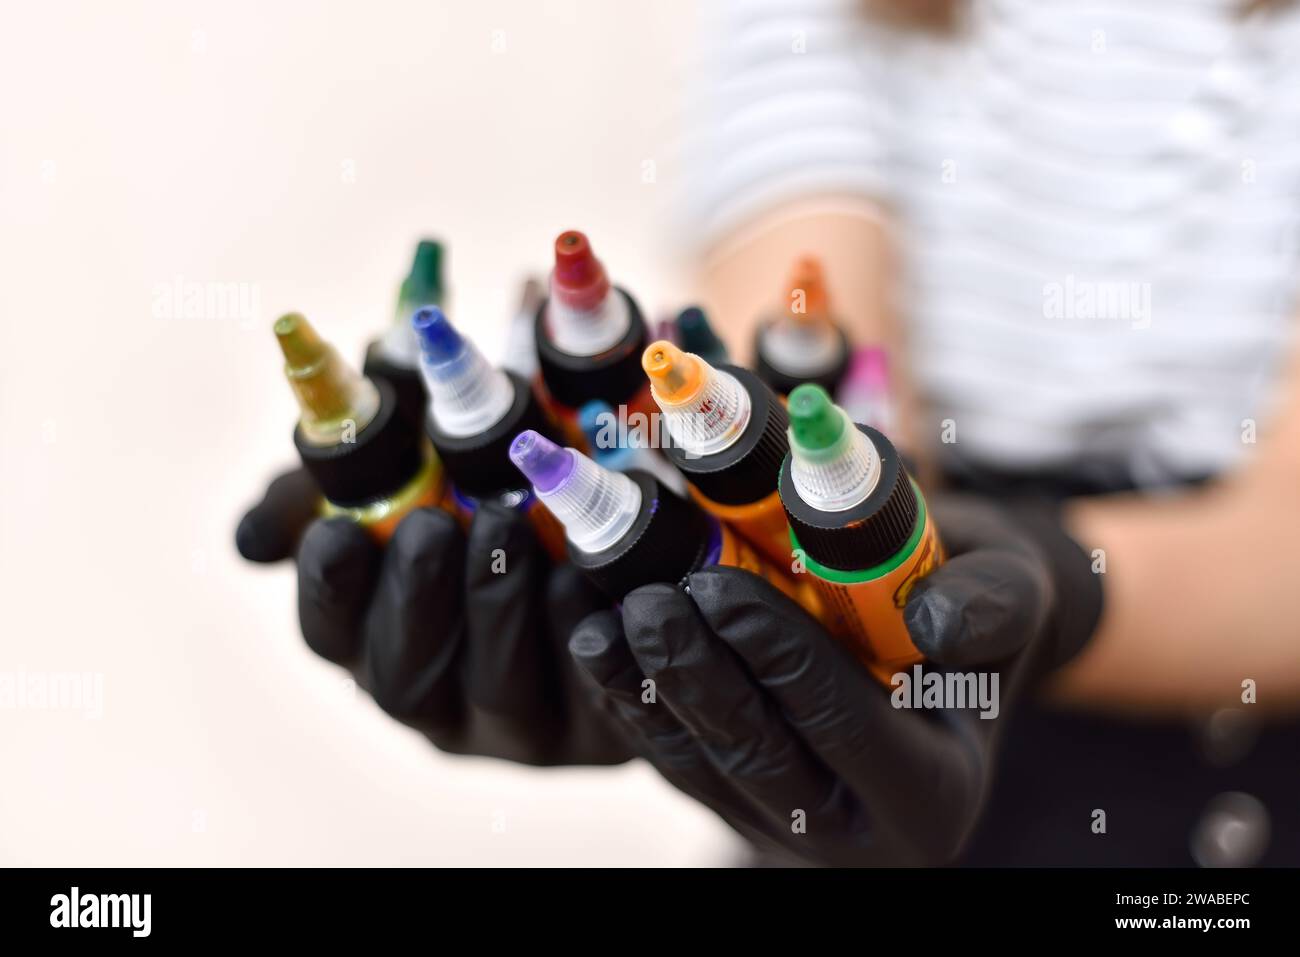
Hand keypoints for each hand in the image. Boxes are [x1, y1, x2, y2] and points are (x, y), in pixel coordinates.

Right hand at [236, 468, 631, 765]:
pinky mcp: (600, 723)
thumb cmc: (487, 496)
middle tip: (430, 524)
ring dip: (496, 607)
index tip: (337, 529)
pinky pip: (589, 691)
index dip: (327, 591)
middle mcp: (441, 697)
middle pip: (405, 678)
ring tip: (511, 524)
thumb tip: (256, 540)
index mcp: (378, 639)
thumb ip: (335, 482)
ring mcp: (520, 723)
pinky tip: (580, 576)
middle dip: (414, 598)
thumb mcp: (409, 472)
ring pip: (497, 689)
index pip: (330, 636)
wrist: (618, 533)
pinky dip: (583, 633)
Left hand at [568, 494, 1102, 863]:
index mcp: (933, 794)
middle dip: (693, 675)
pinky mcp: (735, 803)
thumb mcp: (1016, 590)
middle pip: (757, 755)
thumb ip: (995, 602)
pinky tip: (599, 642)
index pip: (842, 722)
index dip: (775, 654)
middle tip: (648, 601)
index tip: (718, 586)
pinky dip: (633, 701)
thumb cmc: (972, 605)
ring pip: (701, 765)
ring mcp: (786, 825)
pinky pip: (675, 760)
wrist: (929, 639)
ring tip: (605, 622)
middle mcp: (856, 831)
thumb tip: (935, 619)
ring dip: (644, 692)